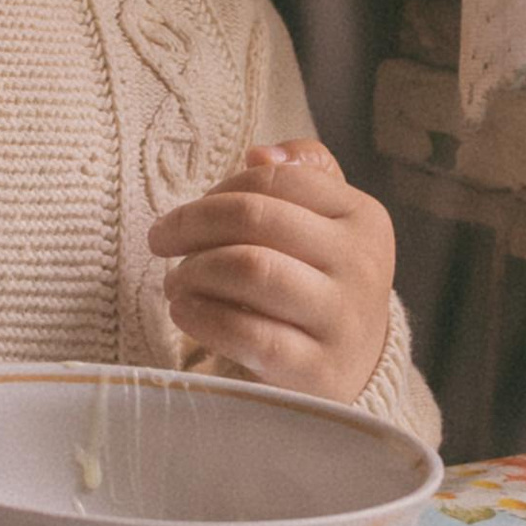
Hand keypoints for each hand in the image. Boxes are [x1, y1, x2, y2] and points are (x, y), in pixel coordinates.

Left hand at [148, 137, 393, 404]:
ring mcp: (342, 320)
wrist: (352, 373)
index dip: (220, 190)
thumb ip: (302, 176)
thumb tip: (258, 152)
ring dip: (194, 270)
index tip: (189, 213)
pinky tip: (184, 312)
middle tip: (160, 239)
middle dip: (193, 224)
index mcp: (364, 218)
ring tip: (175, 282)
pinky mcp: (316, 371)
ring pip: (250, 268)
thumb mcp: (327, 227)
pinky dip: (201, 317)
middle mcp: (362, 265)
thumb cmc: (320, 285)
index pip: (279, 180)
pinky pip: (246, 333)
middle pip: (257, 217)